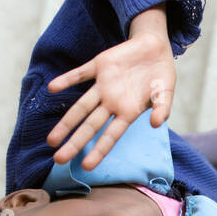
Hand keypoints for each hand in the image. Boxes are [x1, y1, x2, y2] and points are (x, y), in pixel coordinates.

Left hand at [45, 8, 175, 170]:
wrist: (154, 48)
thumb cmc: (161, 76)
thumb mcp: (165, 93)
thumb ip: (163, 109)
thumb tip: (157, 124)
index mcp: (127, 113)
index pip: (110, 136)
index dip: (99, 151)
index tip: (86, 167)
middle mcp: (111, 103)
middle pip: (90, 126)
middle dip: (75, 143)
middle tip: (59, 160)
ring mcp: (103, 85)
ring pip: (81, 106)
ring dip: (66, 122)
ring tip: (51, 140)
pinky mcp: (100, 66)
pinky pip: (80, 74)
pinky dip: (66, 79)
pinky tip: (52, 88)